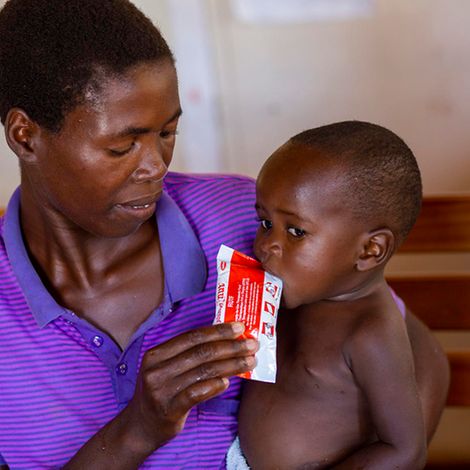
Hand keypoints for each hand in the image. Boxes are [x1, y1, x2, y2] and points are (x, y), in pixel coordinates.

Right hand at [124, 322, 257, 453]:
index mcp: (156, 354)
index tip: (239, 327)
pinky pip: (197, 393)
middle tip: (252, 344)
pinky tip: (228, 381)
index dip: (218, 331)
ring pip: (204, 371)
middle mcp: (156, 369)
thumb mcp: (165, 368)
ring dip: (231, 364)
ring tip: (250, 361)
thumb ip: (188, 355)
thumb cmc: (161, 392)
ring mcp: (161, 390)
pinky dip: (215, 385)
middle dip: (231, 346)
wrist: (140, 426)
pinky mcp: (169, 409)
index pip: (192, 336)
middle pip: (201, 352)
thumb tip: (226, 340)